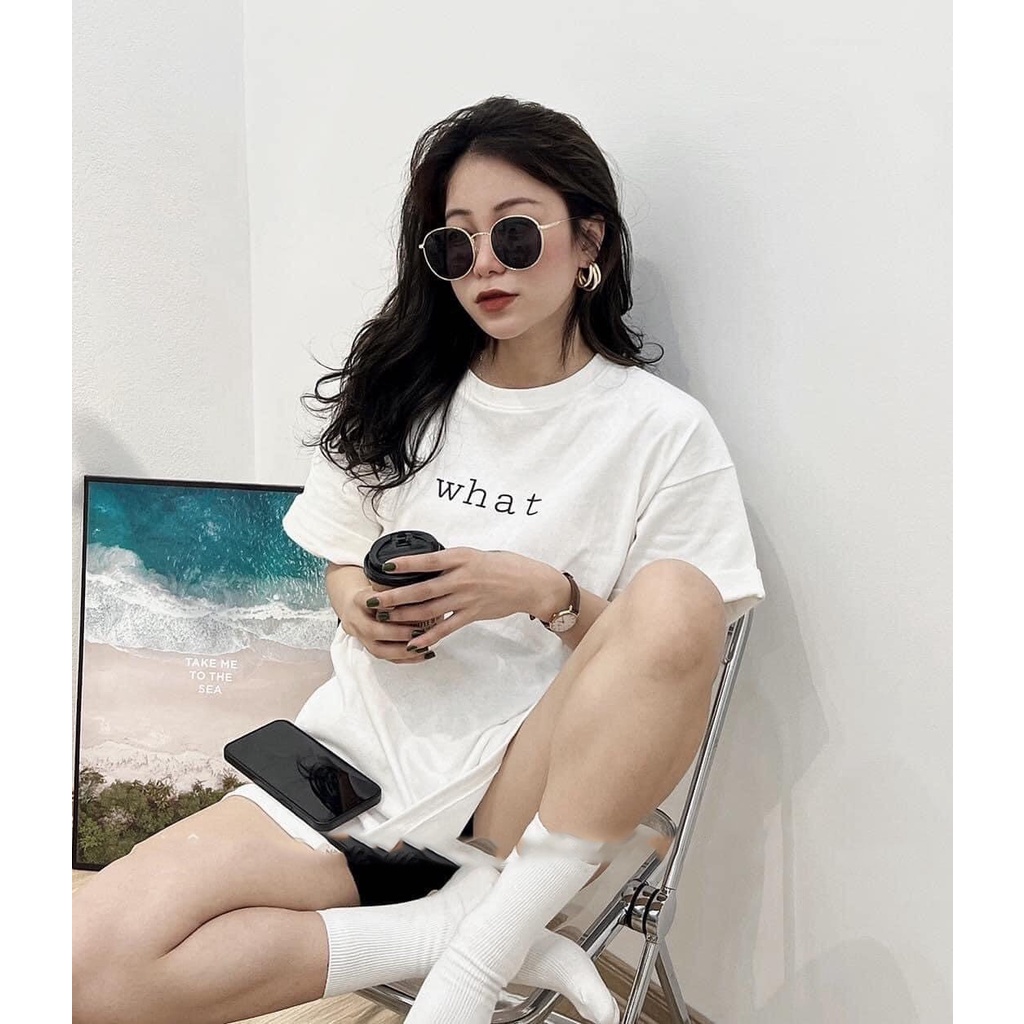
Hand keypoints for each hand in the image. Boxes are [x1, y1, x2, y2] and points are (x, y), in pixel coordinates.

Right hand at [338, 580, 439, 664]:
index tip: (399, 604)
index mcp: (359, 599)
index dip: (382, 603)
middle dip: (397, 633)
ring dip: (403, 650)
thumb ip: (396, 583)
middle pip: (373, 630)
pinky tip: (423, 654)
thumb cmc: (374, 592)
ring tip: (424, 647)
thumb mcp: (379, 582)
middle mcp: (356, 620)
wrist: (353, 606)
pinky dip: (406, 658)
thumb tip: (426, 575)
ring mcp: (361, 637)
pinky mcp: (370, 648)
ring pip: (379, 649)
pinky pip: (387, 658)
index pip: (366, 600)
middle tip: (418, 631)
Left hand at [363, 547, 555, 651]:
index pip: (427, 561)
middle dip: (394, 597)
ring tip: (385, 620)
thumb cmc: (501, 565)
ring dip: (405, 616)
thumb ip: (450, 561)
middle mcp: (461, 578)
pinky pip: (446, 628)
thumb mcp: (473, 555)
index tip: (385, 567)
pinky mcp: (472, 615)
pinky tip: (413, 643)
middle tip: (373, 602)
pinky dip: (429, 636)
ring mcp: (466, 598)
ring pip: (429, 610)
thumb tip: (425, 565)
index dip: (405, 564)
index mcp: (460, 558)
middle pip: (421, 589)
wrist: (528, 584)